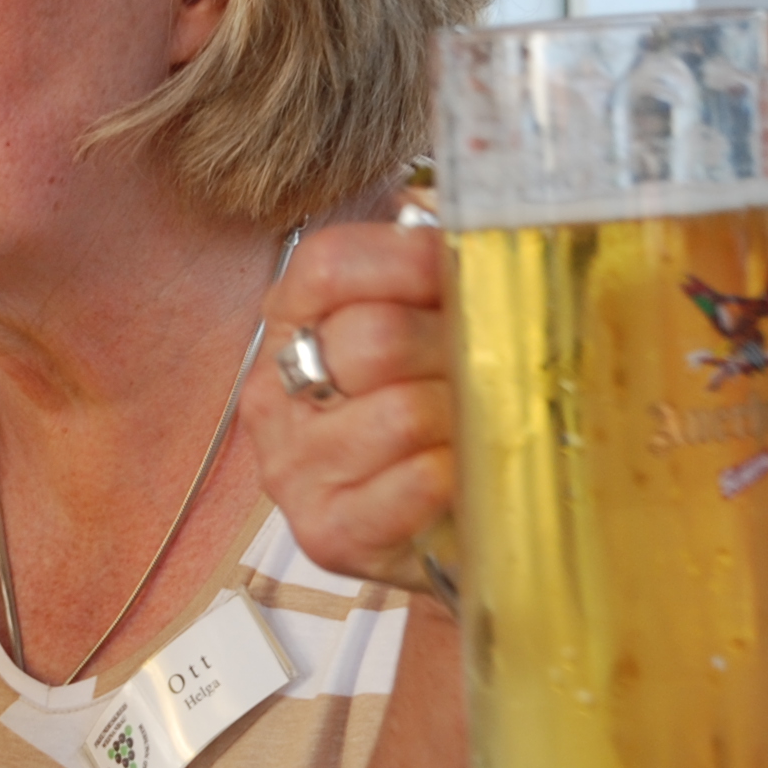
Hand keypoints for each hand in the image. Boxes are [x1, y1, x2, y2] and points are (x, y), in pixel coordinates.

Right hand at [243, 222, 454, 599]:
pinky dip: (455, 473)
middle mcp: (275, 394)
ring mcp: (294, 467)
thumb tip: (480, 235)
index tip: (462, 272)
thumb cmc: (431, 419)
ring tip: (479, 425)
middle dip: (454, 347)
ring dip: (462, 417)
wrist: (437, 533)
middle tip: (492, 365)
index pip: (329, 265)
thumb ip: (434, 278)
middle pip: (373, 337)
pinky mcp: (327, 531)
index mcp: (290, 324)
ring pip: (402, 412)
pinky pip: (413, 483)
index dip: (408, 259)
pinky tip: (462, 474)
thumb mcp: (424, 332)